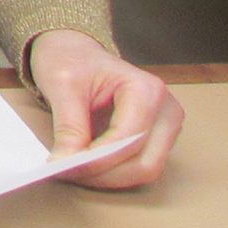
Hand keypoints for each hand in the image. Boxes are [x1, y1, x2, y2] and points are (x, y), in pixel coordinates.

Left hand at [29, 29, 182, 188]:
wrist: (75, 50)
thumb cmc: (70, 59)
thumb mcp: (61, 86)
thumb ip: (68, 127)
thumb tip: (64, 164)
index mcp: (147, 89)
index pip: (128, 140)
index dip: (97, 161)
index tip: (64, 168)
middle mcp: (166, 110)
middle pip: (145, 163)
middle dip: (105, 175)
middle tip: (68, 173)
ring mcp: (166, 126)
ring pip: (146, 170)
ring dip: (110, 178)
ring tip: (74, 171)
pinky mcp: (158, 139)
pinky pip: (140, 166)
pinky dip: (114, 173)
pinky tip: (88, 167)